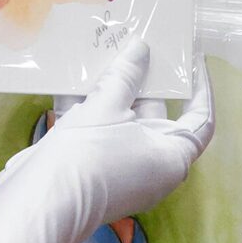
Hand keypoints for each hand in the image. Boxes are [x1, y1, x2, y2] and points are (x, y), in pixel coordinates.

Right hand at [0, 35, 211, 232]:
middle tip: (140, 42)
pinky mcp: (90, 167)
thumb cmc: (90, 154)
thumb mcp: (109, 106)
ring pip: (120, 118)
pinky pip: (95, 129)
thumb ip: (126, 75)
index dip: (200, 89)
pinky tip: (71, 73)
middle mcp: (151, 166)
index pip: (199, 121)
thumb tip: (141, 49)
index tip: (193, 60)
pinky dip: (86, 104)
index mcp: (171, 157)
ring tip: (105, 48)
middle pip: (155, 114)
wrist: (41, 200)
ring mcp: (119, 168)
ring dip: (110, 87)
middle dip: (144, 79)